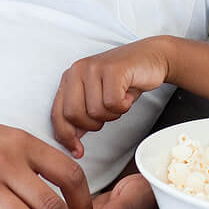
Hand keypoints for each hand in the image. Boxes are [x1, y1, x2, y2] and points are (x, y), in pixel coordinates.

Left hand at [51, 39, 172, 158]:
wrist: (151, 57)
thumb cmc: (125, 79)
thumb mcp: (98, 97)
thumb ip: (82, 115)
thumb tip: (72, 140)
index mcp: (70, 78)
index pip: (57, 113)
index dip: (66, 136)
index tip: (78, 151)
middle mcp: (78, 70)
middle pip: (74, 115)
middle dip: (93, 124)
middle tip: (108, 114)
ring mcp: (94, 67)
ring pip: (95, 111)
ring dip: (112, 114)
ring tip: (120, 100)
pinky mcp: (112, 69)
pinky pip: (112, 103)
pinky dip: (123, 106)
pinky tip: (127, 95)